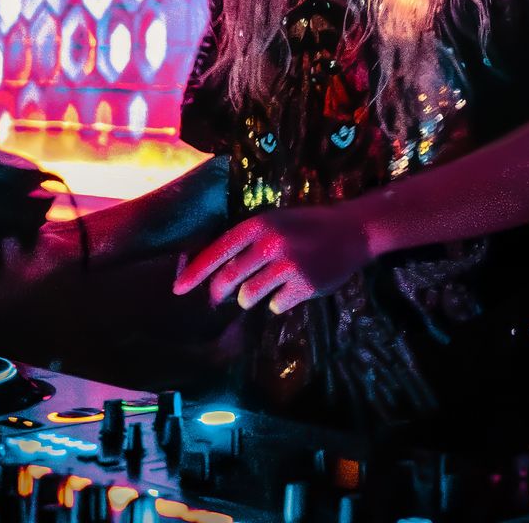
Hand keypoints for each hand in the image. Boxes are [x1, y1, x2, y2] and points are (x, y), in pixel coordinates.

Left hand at [171, 203, 370, 314]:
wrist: (350, 231)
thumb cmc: (306, 225)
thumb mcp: (274, 222)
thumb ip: (246, 241)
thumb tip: (214, 269)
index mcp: (258, 224)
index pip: (217, 251)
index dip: (195, 272)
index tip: (177, 289)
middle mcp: (269, 244)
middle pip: (228, 278)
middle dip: (219, 291)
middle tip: (219, 295)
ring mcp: (287, 266)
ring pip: (249, 295)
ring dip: (251, 296)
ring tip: (267, 284)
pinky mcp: (303, 286)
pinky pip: (276, 305)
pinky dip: (279, 301)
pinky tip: (292, 288)